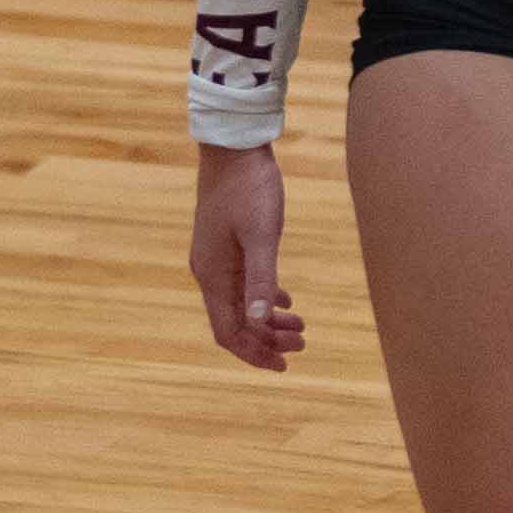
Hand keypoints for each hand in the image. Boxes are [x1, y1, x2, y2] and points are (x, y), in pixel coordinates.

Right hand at [191, 139, 305, 369]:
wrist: (234, 146)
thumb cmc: (250, 188)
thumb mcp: (262, 235)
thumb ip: (261, 279)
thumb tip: (260, 321)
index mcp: (213, 275)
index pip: (228, 331)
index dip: (254, 353)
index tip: (284, 365)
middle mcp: (209, 272)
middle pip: (235, 322)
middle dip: (267, 339)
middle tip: (303, 344)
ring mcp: (216, 258)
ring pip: (241, 303)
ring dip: (269, 320)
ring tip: (301, 327)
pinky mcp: (227, 243)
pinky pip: (243, 283)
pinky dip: (265, 296)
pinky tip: (286, 300)